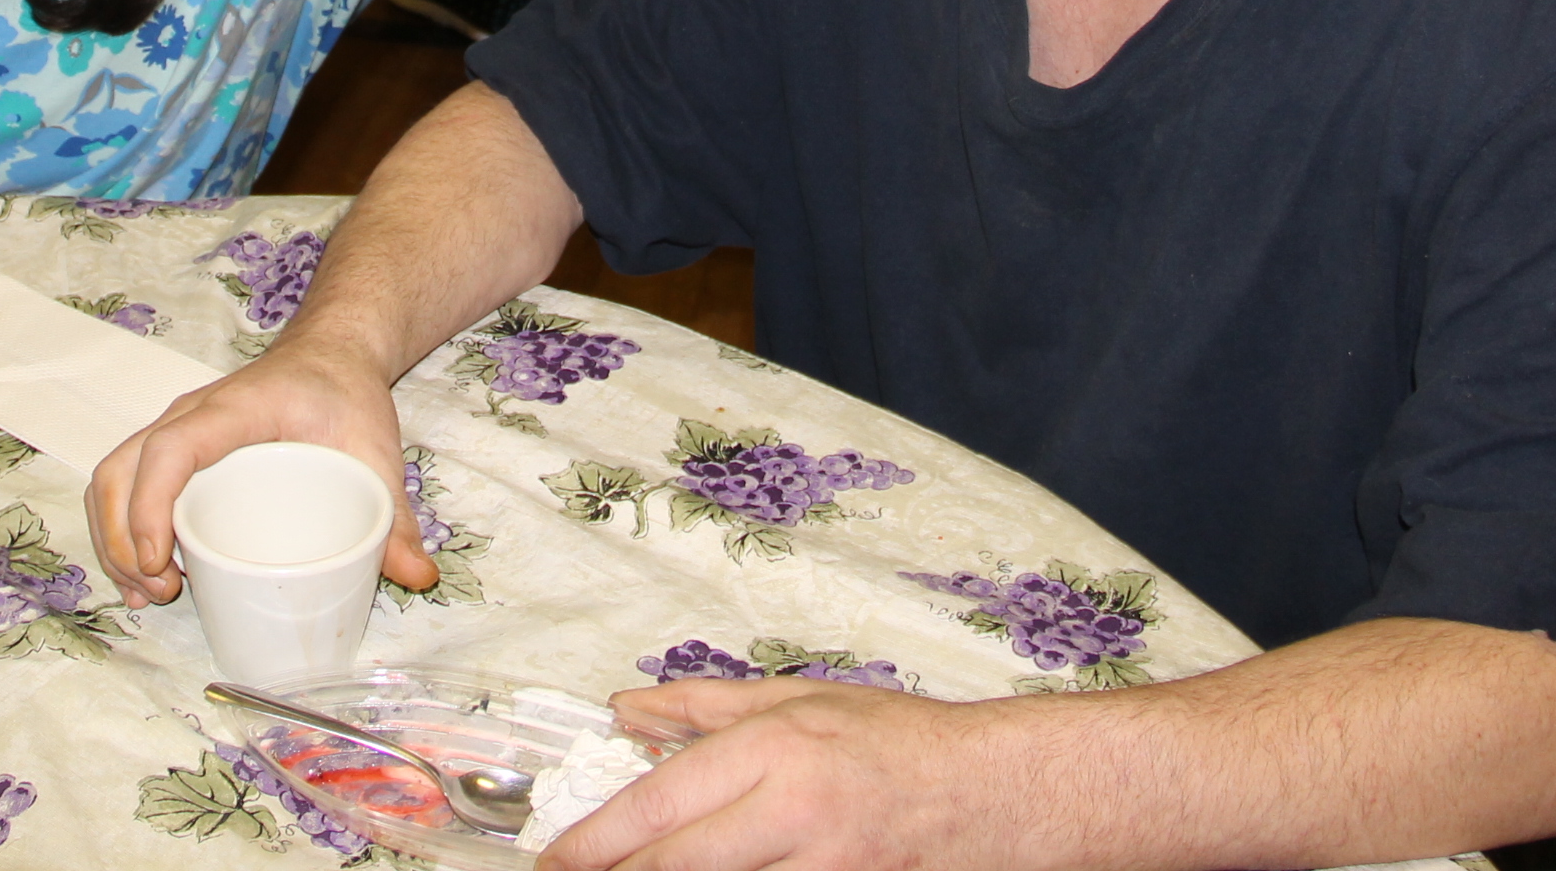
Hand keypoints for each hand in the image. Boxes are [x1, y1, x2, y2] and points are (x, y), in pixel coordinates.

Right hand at [86, 335, 436, 608]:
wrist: (331, 351)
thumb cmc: (345, 394)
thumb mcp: (376, 449)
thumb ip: (396, 515)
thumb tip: (418, 577)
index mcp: (232, 410)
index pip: (170, 450)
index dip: (150, 507)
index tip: (159, 561)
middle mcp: (190, 415)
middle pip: (120, 470)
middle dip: (121, 538)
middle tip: (158, 591)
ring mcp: (175, 427)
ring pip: (112, 477)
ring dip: (114, 537)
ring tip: (149, 591)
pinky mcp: (174, 444)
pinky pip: (124, 480)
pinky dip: (120, 526)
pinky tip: (144, 572)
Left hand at [541, 678, 1043, 870]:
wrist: (1000, 793)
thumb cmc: (902, 743)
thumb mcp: (800, 701)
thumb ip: (703, 708)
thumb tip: (627, 709)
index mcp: (777, 749)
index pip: (660, 805)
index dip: (596, 843)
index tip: (555, 861)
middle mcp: (796, 813)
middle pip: (676, 866)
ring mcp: (827, 870)